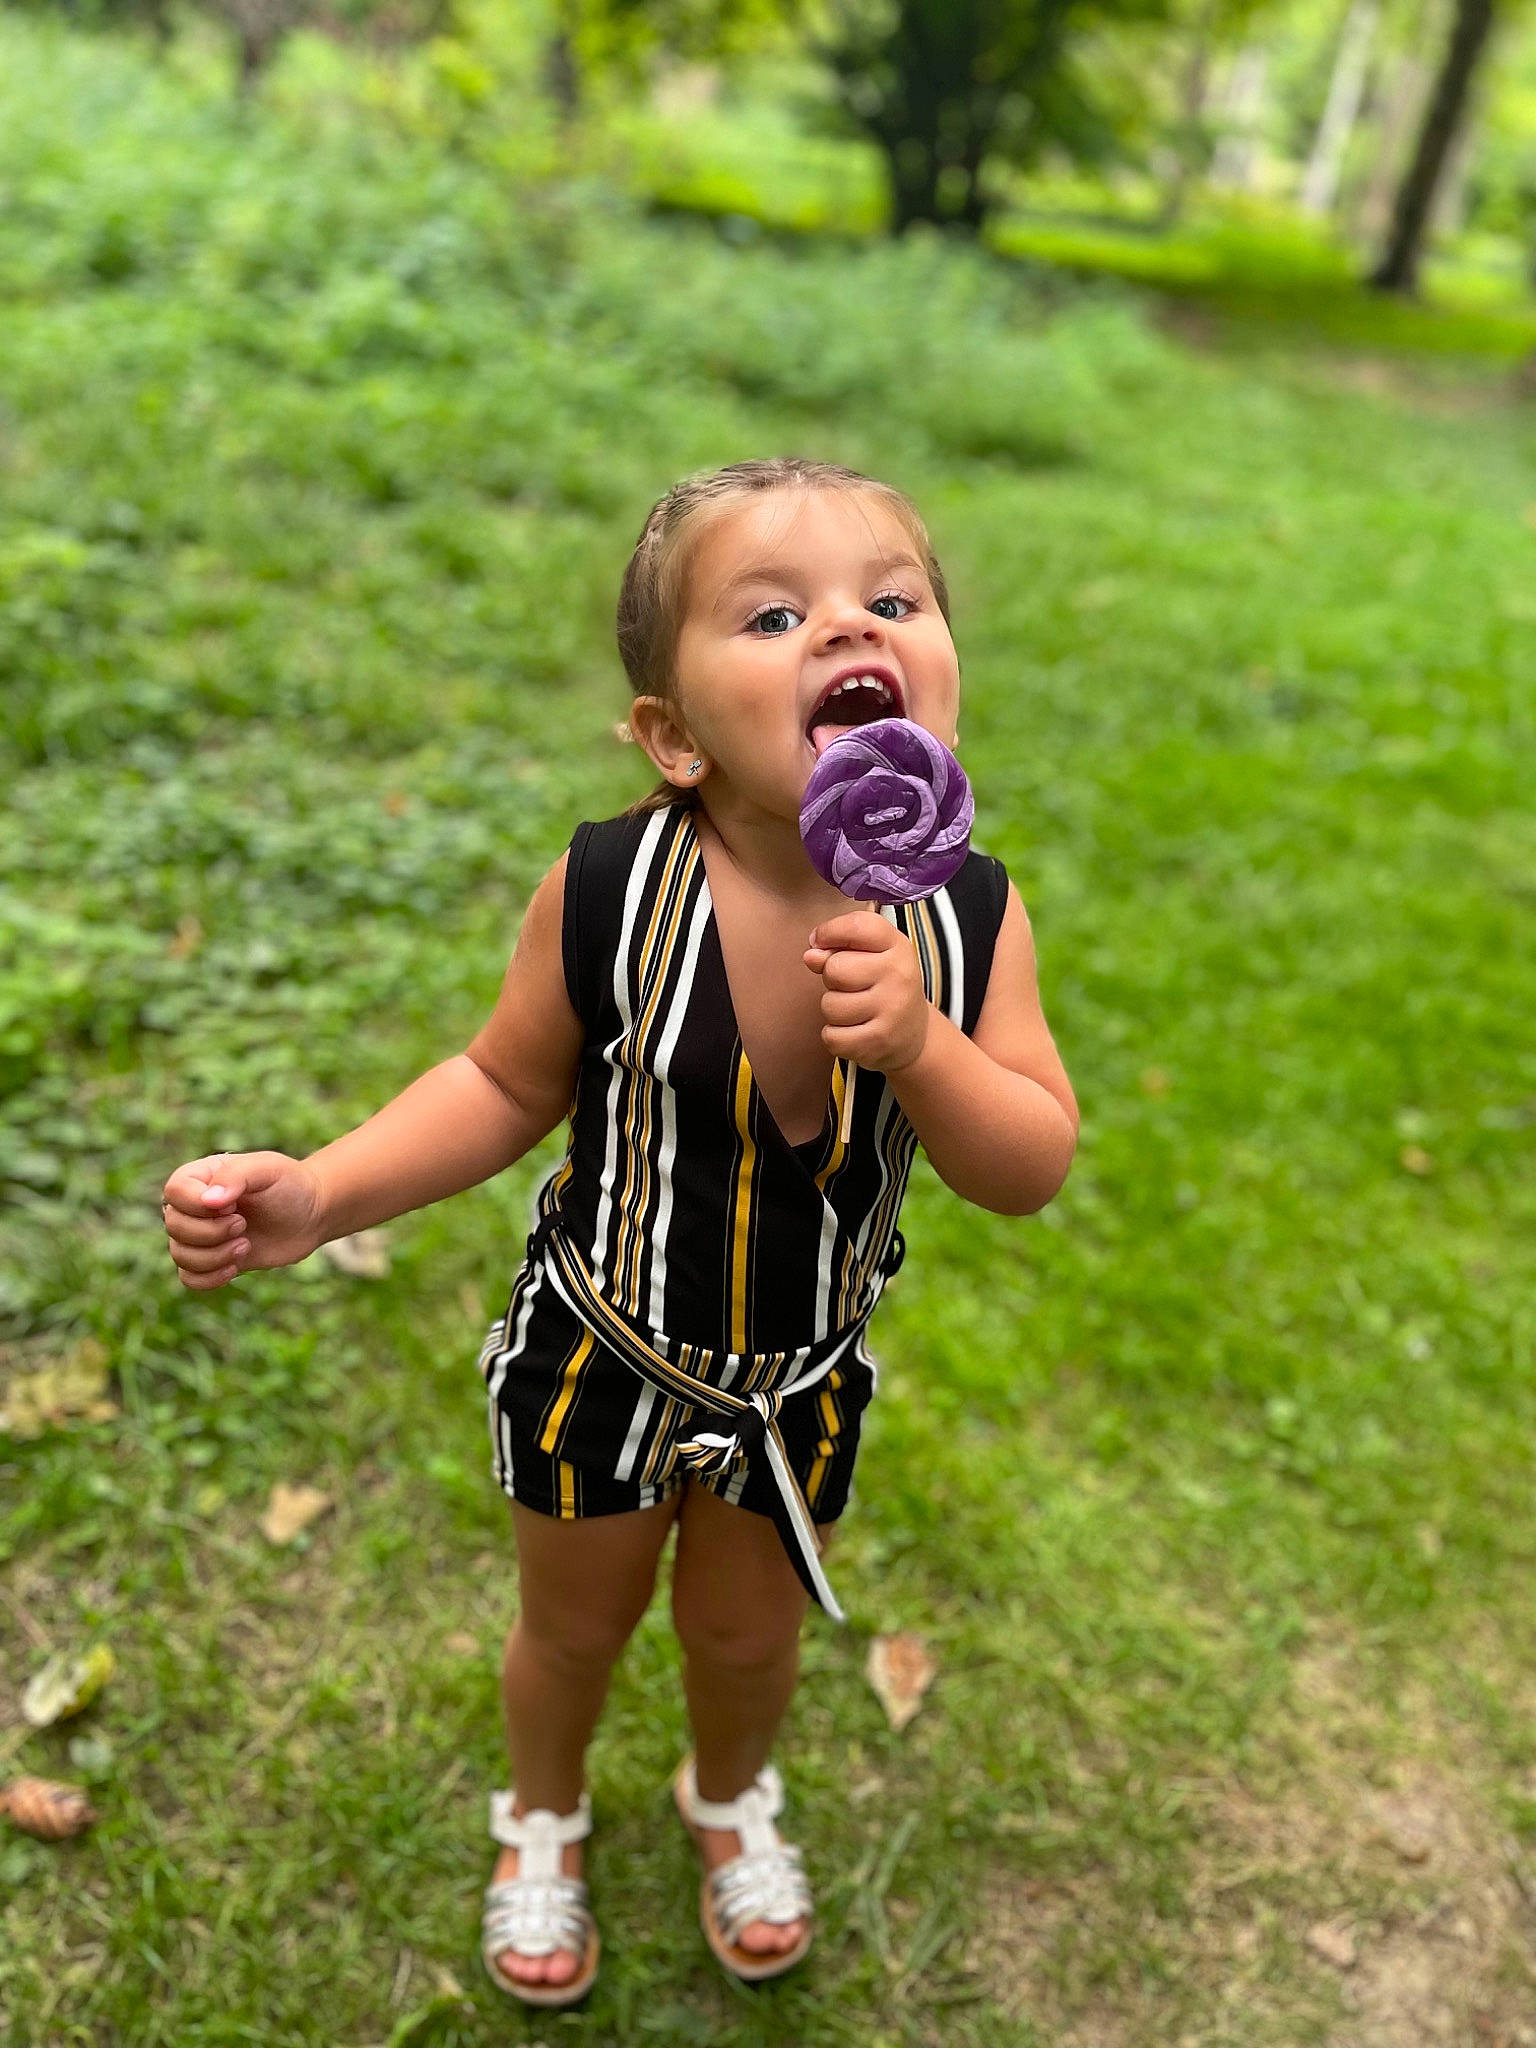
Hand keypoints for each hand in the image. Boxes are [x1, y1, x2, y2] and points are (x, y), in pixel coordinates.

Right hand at [160, 1150, 324, 1290]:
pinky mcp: (211, 1260)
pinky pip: (189, 1278)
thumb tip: (209, 1201)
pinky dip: (209, 1278)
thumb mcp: (268, 1168)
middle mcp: (193, 1206)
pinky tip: (235, 1267)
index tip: (234, 1205)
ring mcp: (200, 1235)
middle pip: (174, 1226)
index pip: (175, 1191)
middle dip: (211, 1232)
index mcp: (200, 1177)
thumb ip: (236, 1175)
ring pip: (180, 1254)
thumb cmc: (289, 1185)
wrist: (311, 1215)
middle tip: (243, 1224)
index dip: (199, 1205)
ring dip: (214, 1256)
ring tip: (245, 1245)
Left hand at [804, 912, 930, 1073]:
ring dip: (833, 1010)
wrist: (913, 1034)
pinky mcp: (879, 1041)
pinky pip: (832, 1036)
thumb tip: (811, 956)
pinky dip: (835, 1036)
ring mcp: (891, 1010)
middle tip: (849, 987)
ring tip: (854, 1011)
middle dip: (831, 979)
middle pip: (835, 969)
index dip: (829, 931)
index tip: (821, 941)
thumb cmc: (884, 988)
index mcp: (897, 946)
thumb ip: (837, 950)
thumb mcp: (871, 958)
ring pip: (830, 1006)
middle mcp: (898, 975)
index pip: (857, 926)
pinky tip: (853, 1031)